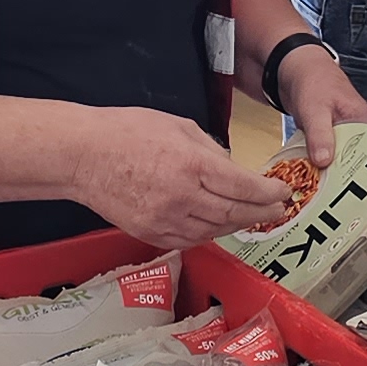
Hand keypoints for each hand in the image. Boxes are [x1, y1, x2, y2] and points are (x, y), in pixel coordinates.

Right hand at [80, 107, 300, 248]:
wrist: (82, 156)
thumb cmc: (127, 132)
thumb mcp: (179, 126)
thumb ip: (211, 150)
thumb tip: (233, 169)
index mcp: (192, 165)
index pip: (243, 186)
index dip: (269, 192)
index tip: (284, 192)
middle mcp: (182, 197)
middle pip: (234, 214)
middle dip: (262, 213)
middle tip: (279, 210)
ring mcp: (165, 220)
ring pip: (215, 230)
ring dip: (239, 225)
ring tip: (255, 217)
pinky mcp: (151, 233)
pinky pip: (191, 239)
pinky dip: (211, 233)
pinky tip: (221, 225)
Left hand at [270, 41, 366, 202]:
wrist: (294, 70)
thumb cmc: (314, 83)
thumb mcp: (316, 108)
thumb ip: (320, 133)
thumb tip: (325, 162)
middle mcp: (363, 138)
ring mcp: (348, 144)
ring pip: (357, 173)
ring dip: (357, 193)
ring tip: (357, 221)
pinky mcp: (332, 147)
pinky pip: (339, 170)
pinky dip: (336, 185)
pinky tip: (330, 202)